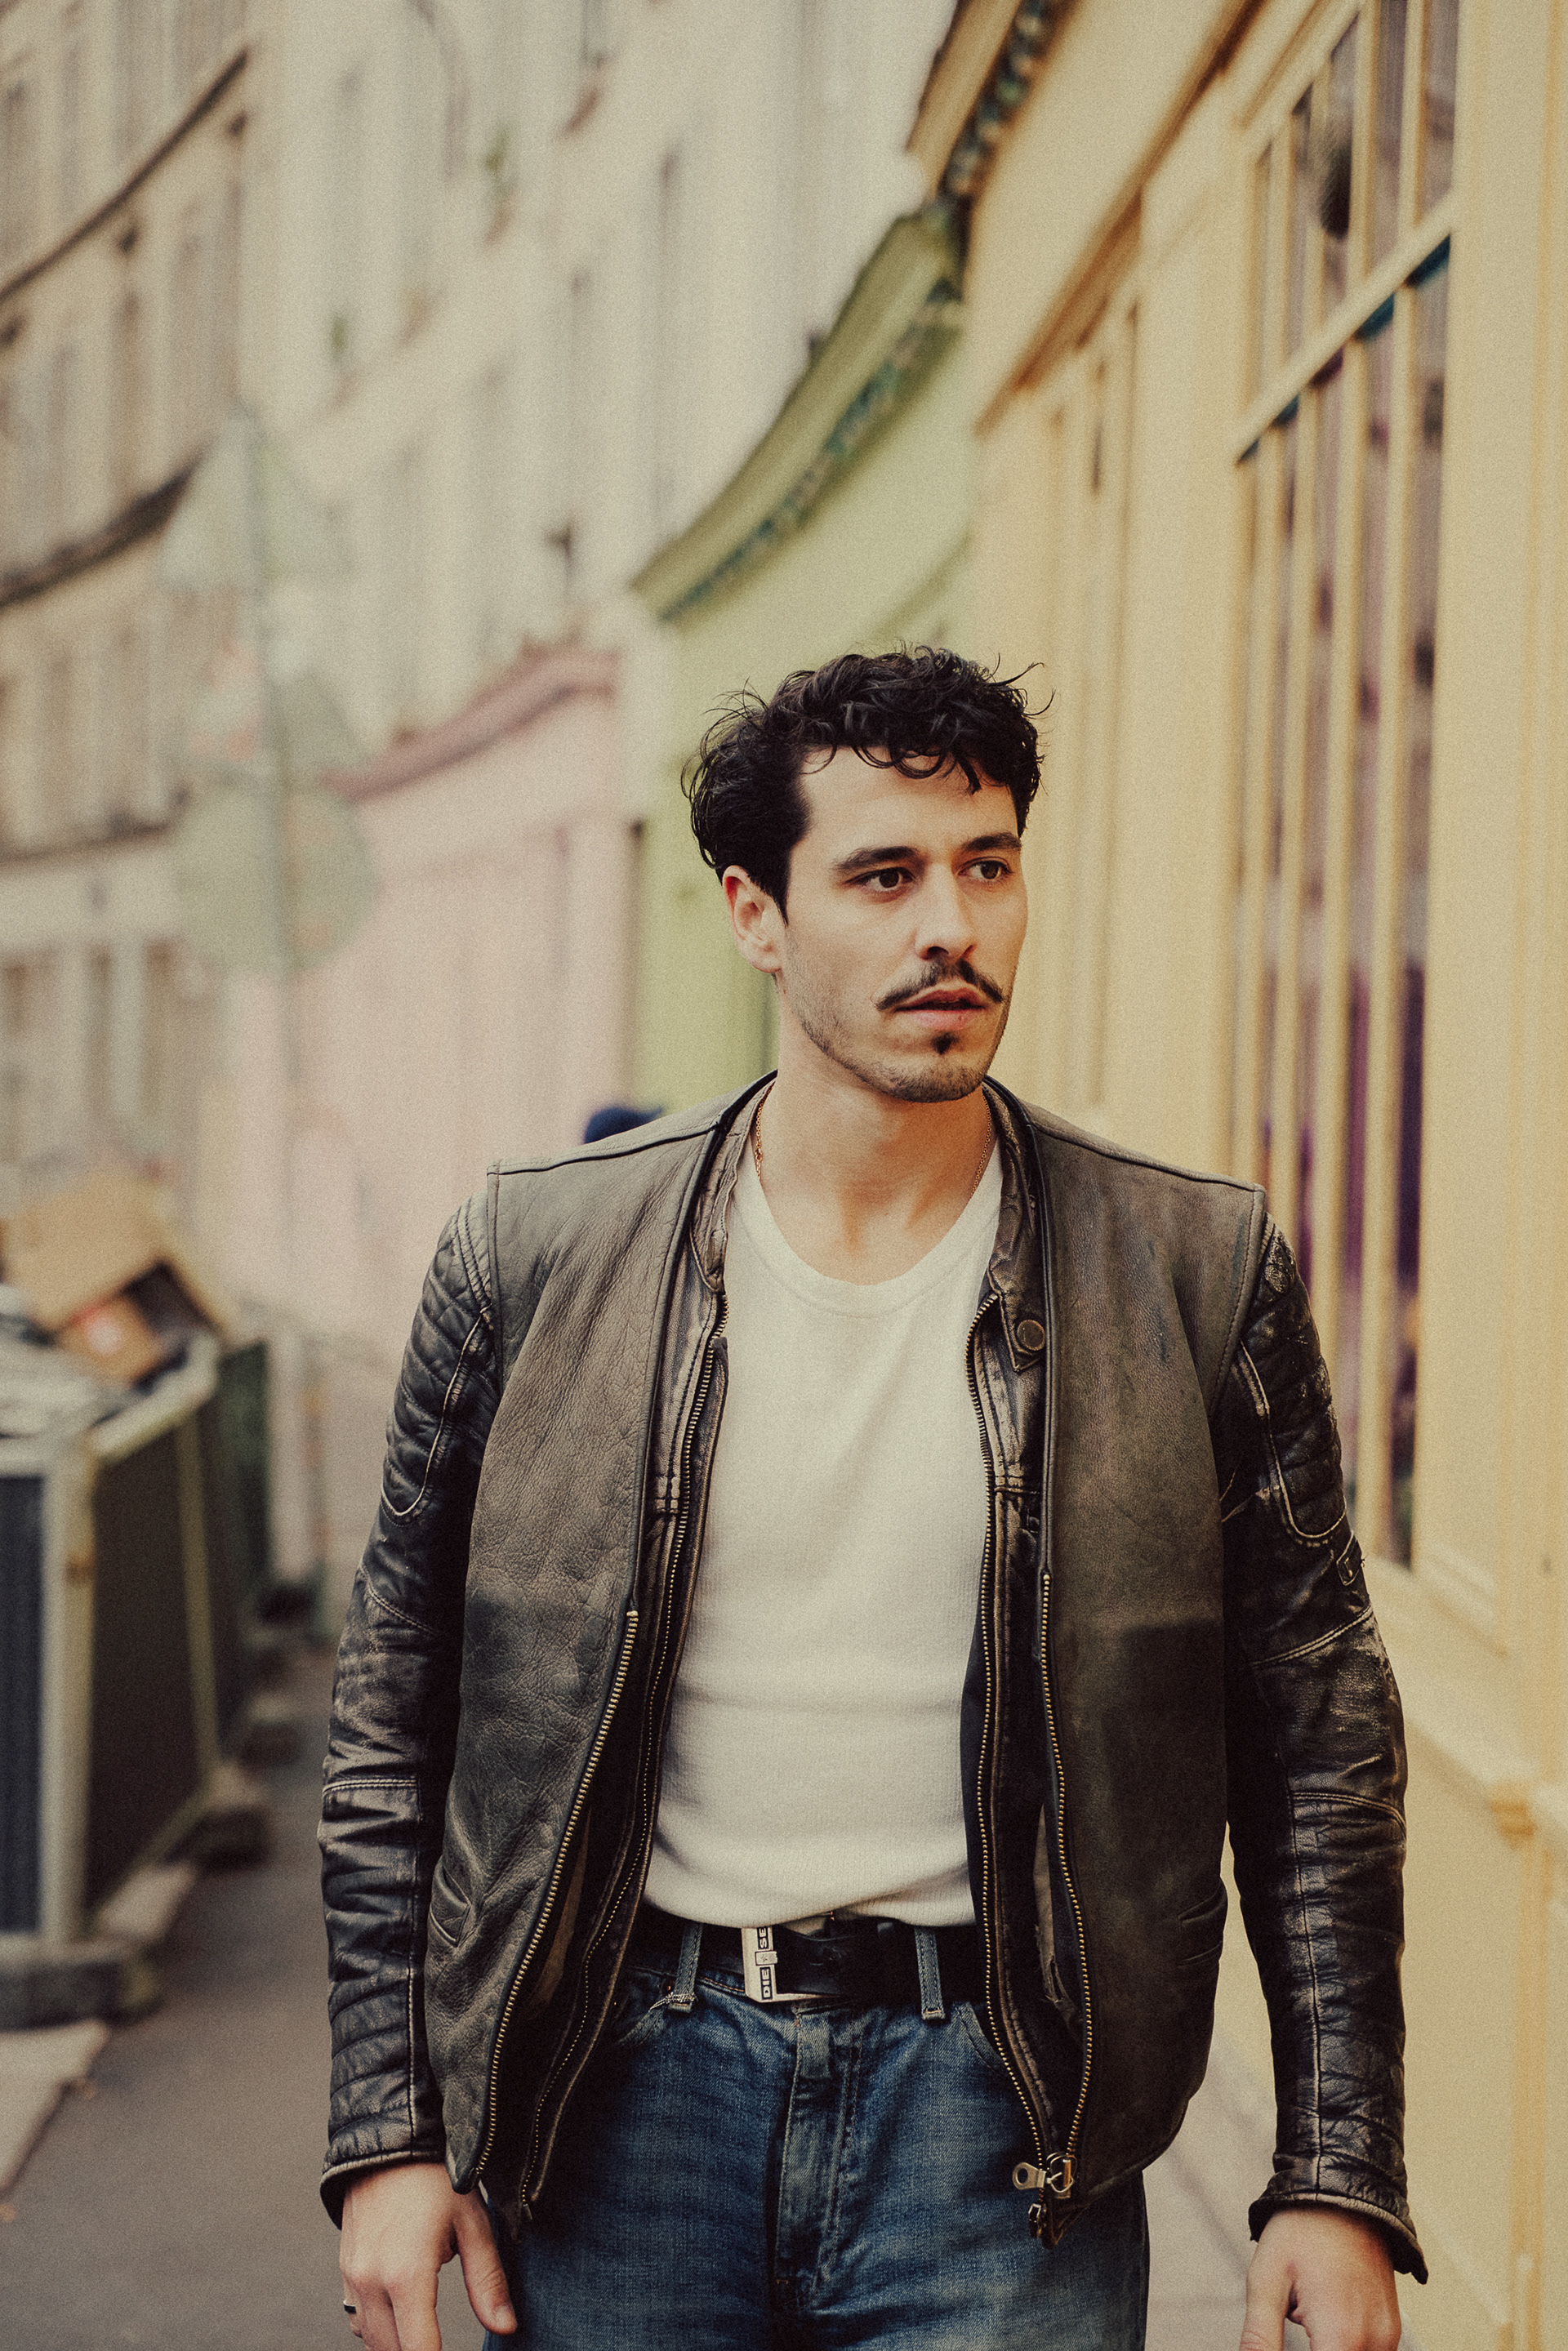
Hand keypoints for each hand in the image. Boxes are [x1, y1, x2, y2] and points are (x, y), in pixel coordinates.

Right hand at [341, 2162, 515, 2349]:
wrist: (390, 2140)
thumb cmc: (437, 2179)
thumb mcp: (472, 2222)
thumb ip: (488, 2281)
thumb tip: (507, 2327)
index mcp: (406, 2275)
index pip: (419, 2350)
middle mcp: (371, 2282)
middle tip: (443, 2341)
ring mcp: (353, 2277)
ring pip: (371, 2340)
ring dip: (398, 2343)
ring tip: (427, 2330)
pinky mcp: (346, 2270)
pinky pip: (358, 2319)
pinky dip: (379, 2328)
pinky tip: (404, 2313)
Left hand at [1240, 2208, 1400, 2350]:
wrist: (1341, 2190)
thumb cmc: (1301, 2229)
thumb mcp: (1265, 2281)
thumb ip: (1260, 2339)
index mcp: (1342, 2335)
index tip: (1291, 2330)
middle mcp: (1374, 2341)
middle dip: (1313, 2348)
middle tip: (1296, 2311)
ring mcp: (1388, 2334)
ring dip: (1328, 2348)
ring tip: (1308, 2308)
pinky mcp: (1392, 2327)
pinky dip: (1344, 2343)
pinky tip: (1324, 2312)